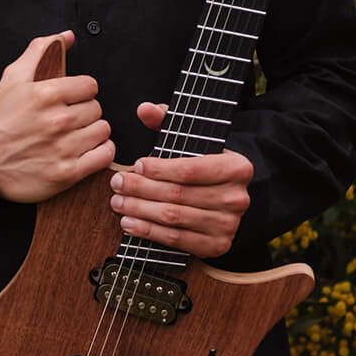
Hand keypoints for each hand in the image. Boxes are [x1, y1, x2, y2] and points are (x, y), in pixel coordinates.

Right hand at [0, 31, 115, 203]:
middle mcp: (58, 121)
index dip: (81, 91)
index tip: (71, 100)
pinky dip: (99, 152)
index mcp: (46, 94)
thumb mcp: (13, 78)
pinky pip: (104, 155)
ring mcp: (64, 148)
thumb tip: (68, 36)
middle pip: (97, 108)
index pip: (90, 85)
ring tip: (76, 135)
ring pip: (103, 130)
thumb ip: (41, 50)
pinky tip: (86, 151)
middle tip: (69, 119)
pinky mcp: (68, 172)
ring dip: (93, 132)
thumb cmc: (0, 121)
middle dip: (85, 112)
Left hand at [109, 101, 252, 257]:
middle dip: (141, 189)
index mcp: (237, 167)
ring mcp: (228, 225)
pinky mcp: (217, 246)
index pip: (191, 169)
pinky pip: (177, 239)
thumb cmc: (205, 168)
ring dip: (140, 210)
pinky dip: (149, 232)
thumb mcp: (193, 142)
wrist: (228, 201)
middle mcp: (237, 198)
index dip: (159, 169)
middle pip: (178, 194)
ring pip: (174, 217)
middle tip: (118, 183)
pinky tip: (130, 223)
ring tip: (119, 202)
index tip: (136, 165)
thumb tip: (144, 109)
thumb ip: (168, 122)